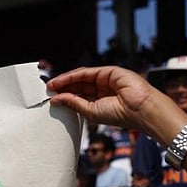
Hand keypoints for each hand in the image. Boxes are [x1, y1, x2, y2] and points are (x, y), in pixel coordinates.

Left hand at [47, 67, 179, 142]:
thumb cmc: (120, 115)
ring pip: (81, 77)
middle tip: (47, 89)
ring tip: (51, 85)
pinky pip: (87, 72)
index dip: (64, 95)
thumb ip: (73, 103)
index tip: (50, 97)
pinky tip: (62, 81)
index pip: (78, 95)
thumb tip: (56, 99)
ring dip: (65, 80)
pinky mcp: (109, 71)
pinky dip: (73, 76)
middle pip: (78, 85)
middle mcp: (102, 89)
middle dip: (62, 87)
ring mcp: (106, 79)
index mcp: (100, 101)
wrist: (139, 110)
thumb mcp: (90, 111)